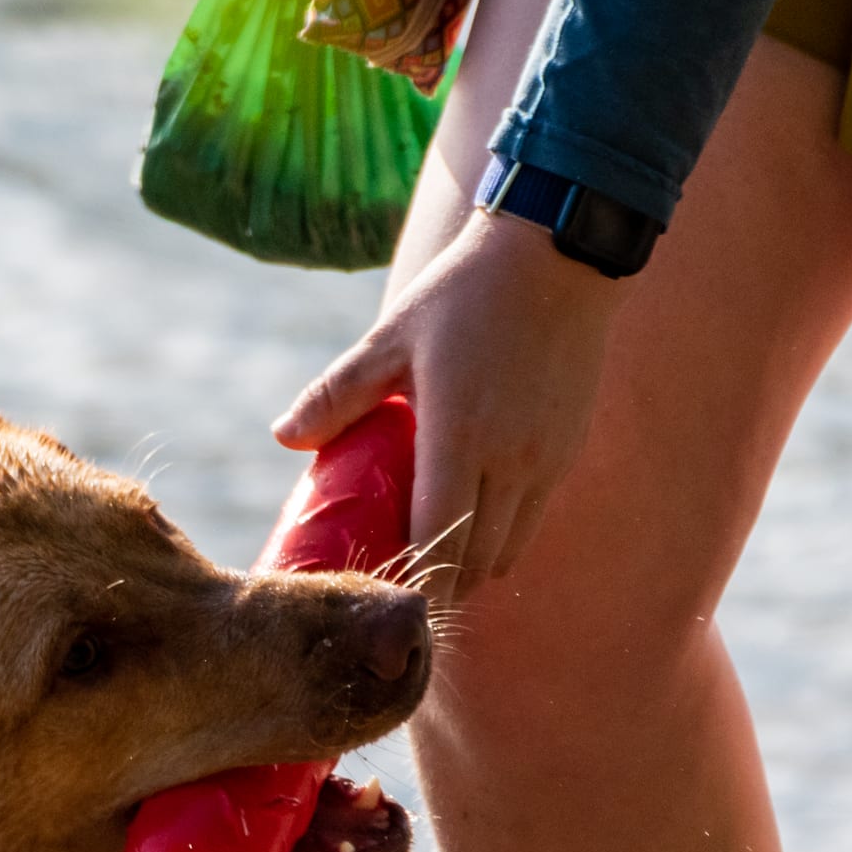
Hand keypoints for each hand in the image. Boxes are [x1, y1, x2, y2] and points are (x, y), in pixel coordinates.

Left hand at [273, 208, 626, 592]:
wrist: (557, 256)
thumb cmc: (463, 295)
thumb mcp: (391, 339)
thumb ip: (337, 394)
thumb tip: (282, 438)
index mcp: (459, 436)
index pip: (436, 538)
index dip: (413, 579)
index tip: (384, 595)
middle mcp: (511, 458)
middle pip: (476, 559)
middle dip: (440, 584)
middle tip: (400, 589)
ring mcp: (546, 458)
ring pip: (511, 548)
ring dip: (474, 565)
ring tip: (435, 563)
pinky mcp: (568, 449)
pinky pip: (533, 516)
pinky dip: (503, 534)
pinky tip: (475, 521)